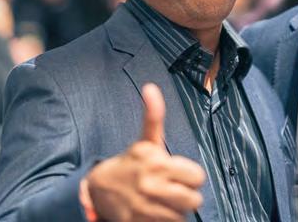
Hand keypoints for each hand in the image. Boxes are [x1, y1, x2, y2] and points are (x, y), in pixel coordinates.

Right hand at [84, 84, 205, 220]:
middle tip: (174, 191)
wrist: (99, 189)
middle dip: (187, 196)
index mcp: (157, 162)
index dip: (192, 177)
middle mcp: (152, 185)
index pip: (198, 176)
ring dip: (176, 212)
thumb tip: (151, 87)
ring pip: (182, 217)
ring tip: (163, 202)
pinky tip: (156, 214)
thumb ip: (153, 116)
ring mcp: (145, 207)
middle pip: (194, 200)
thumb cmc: (131, 164)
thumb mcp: (145, 141)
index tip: (181, 175)